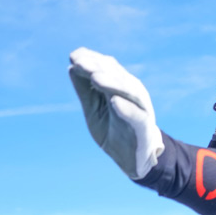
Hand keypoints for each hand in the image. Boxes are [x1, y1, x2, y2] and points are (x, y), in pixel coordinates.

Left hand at [69, 47, 163, 179]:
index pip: (107, 67)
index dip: (91, 60)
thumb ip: (85, 91)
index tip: (73, 57)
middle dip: (98, 68)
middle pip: (116, 76)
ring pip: (128, 91)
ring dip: (112, 83)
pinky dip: (127, 108)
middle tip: (80, 63)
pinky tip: (115, 102)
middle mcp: (132, 92)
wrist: (133, 158)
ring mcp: (140, 108)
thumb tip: (71, 67)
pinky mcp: (144, 126)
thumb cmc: (113, 129)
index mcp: (120, 85)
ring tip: (95, 78)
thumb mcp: (93, 109)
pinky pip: (136, 116)